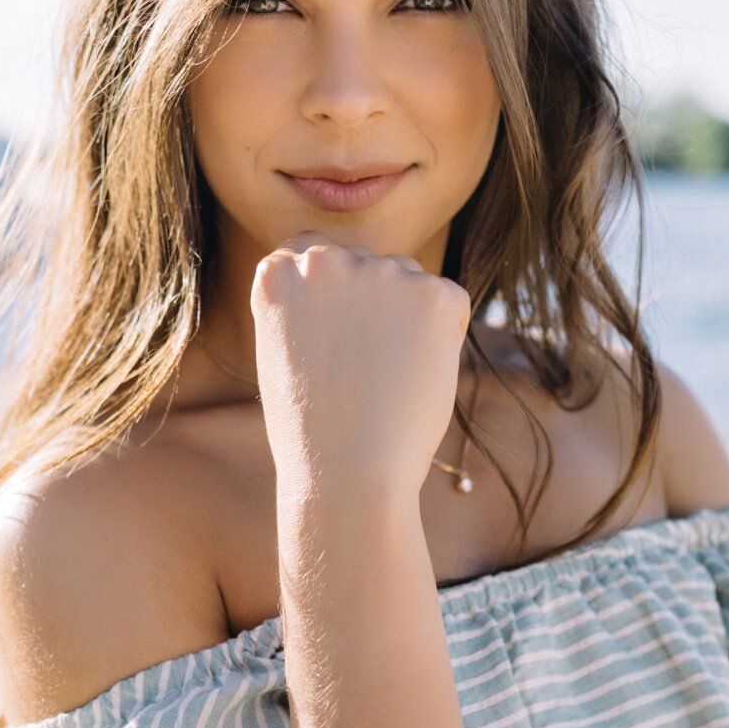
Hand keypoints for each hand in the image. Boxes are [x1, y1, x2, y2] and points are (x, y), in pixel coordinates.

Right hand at [250, 229, 472, 501]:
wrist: (348, 475)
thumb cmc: (314, 435)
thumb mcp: (285, 357)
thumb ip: (310, 310)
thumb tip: (357, 295)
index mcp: (278, 273)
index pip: (311, 252)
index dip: (331, 296)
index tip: (334, 337)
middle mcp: (325, 260)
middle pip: (366, 265)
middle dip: (373, 306)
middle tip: (365, 372)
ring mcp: (381, 272)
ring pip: (409, 283)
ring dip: (408, 321)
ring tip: (388, 382)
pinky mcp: (433, 294)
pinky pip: (449, 303)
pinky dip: (444, 338)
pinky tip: (418, 378)